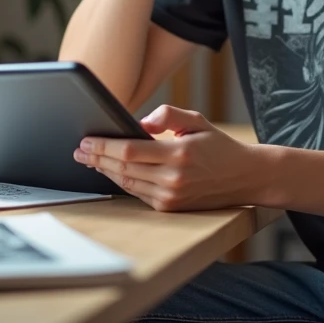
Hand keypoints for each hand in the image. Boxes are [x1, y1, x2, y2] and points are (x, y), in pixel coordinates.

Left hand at [74, 106, 263, 211]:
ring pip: (126, 183)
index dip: (103, 146)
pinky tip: (110, 172)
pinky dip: (121, 182)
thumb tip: (140, 122)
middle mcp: (173, 178)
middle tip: (78, 150)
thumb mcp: (197, 120)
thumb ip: (168, 114)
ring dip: (104, 171)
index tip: (86, 141)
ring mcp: (170, 197)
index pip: (129, 151)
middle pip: (122, 168)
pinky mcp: (170, 208)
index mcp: (179, 153)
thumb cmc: (218, 145)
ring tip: (88, 160)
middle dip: (96, 158)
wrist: (244, 177)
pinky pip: (137, 193)